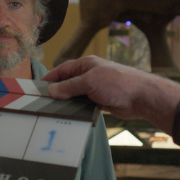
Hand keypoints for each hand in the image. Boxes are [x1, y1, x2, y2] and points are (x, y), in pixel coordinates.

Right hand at [45, 56, 179, 134]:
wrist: (141, 97)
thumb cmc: (117, 82)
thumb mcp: (89, 82)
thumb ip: (70, 86)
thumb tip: (52, 90)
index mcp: (87, 64)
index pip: (64, 69)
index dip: (51, 77)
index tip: (39, 87)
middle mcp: (91, 75)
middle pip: (69, 82)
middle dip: (58, 91)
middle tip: (44, 102)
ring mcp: (96, 88)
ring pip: (76, 95)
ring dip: (68, 102)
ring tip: (54, 110)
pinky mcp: (102, 101)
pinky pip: (85, 104)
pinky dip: (78, 109)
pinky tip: (70, 115)